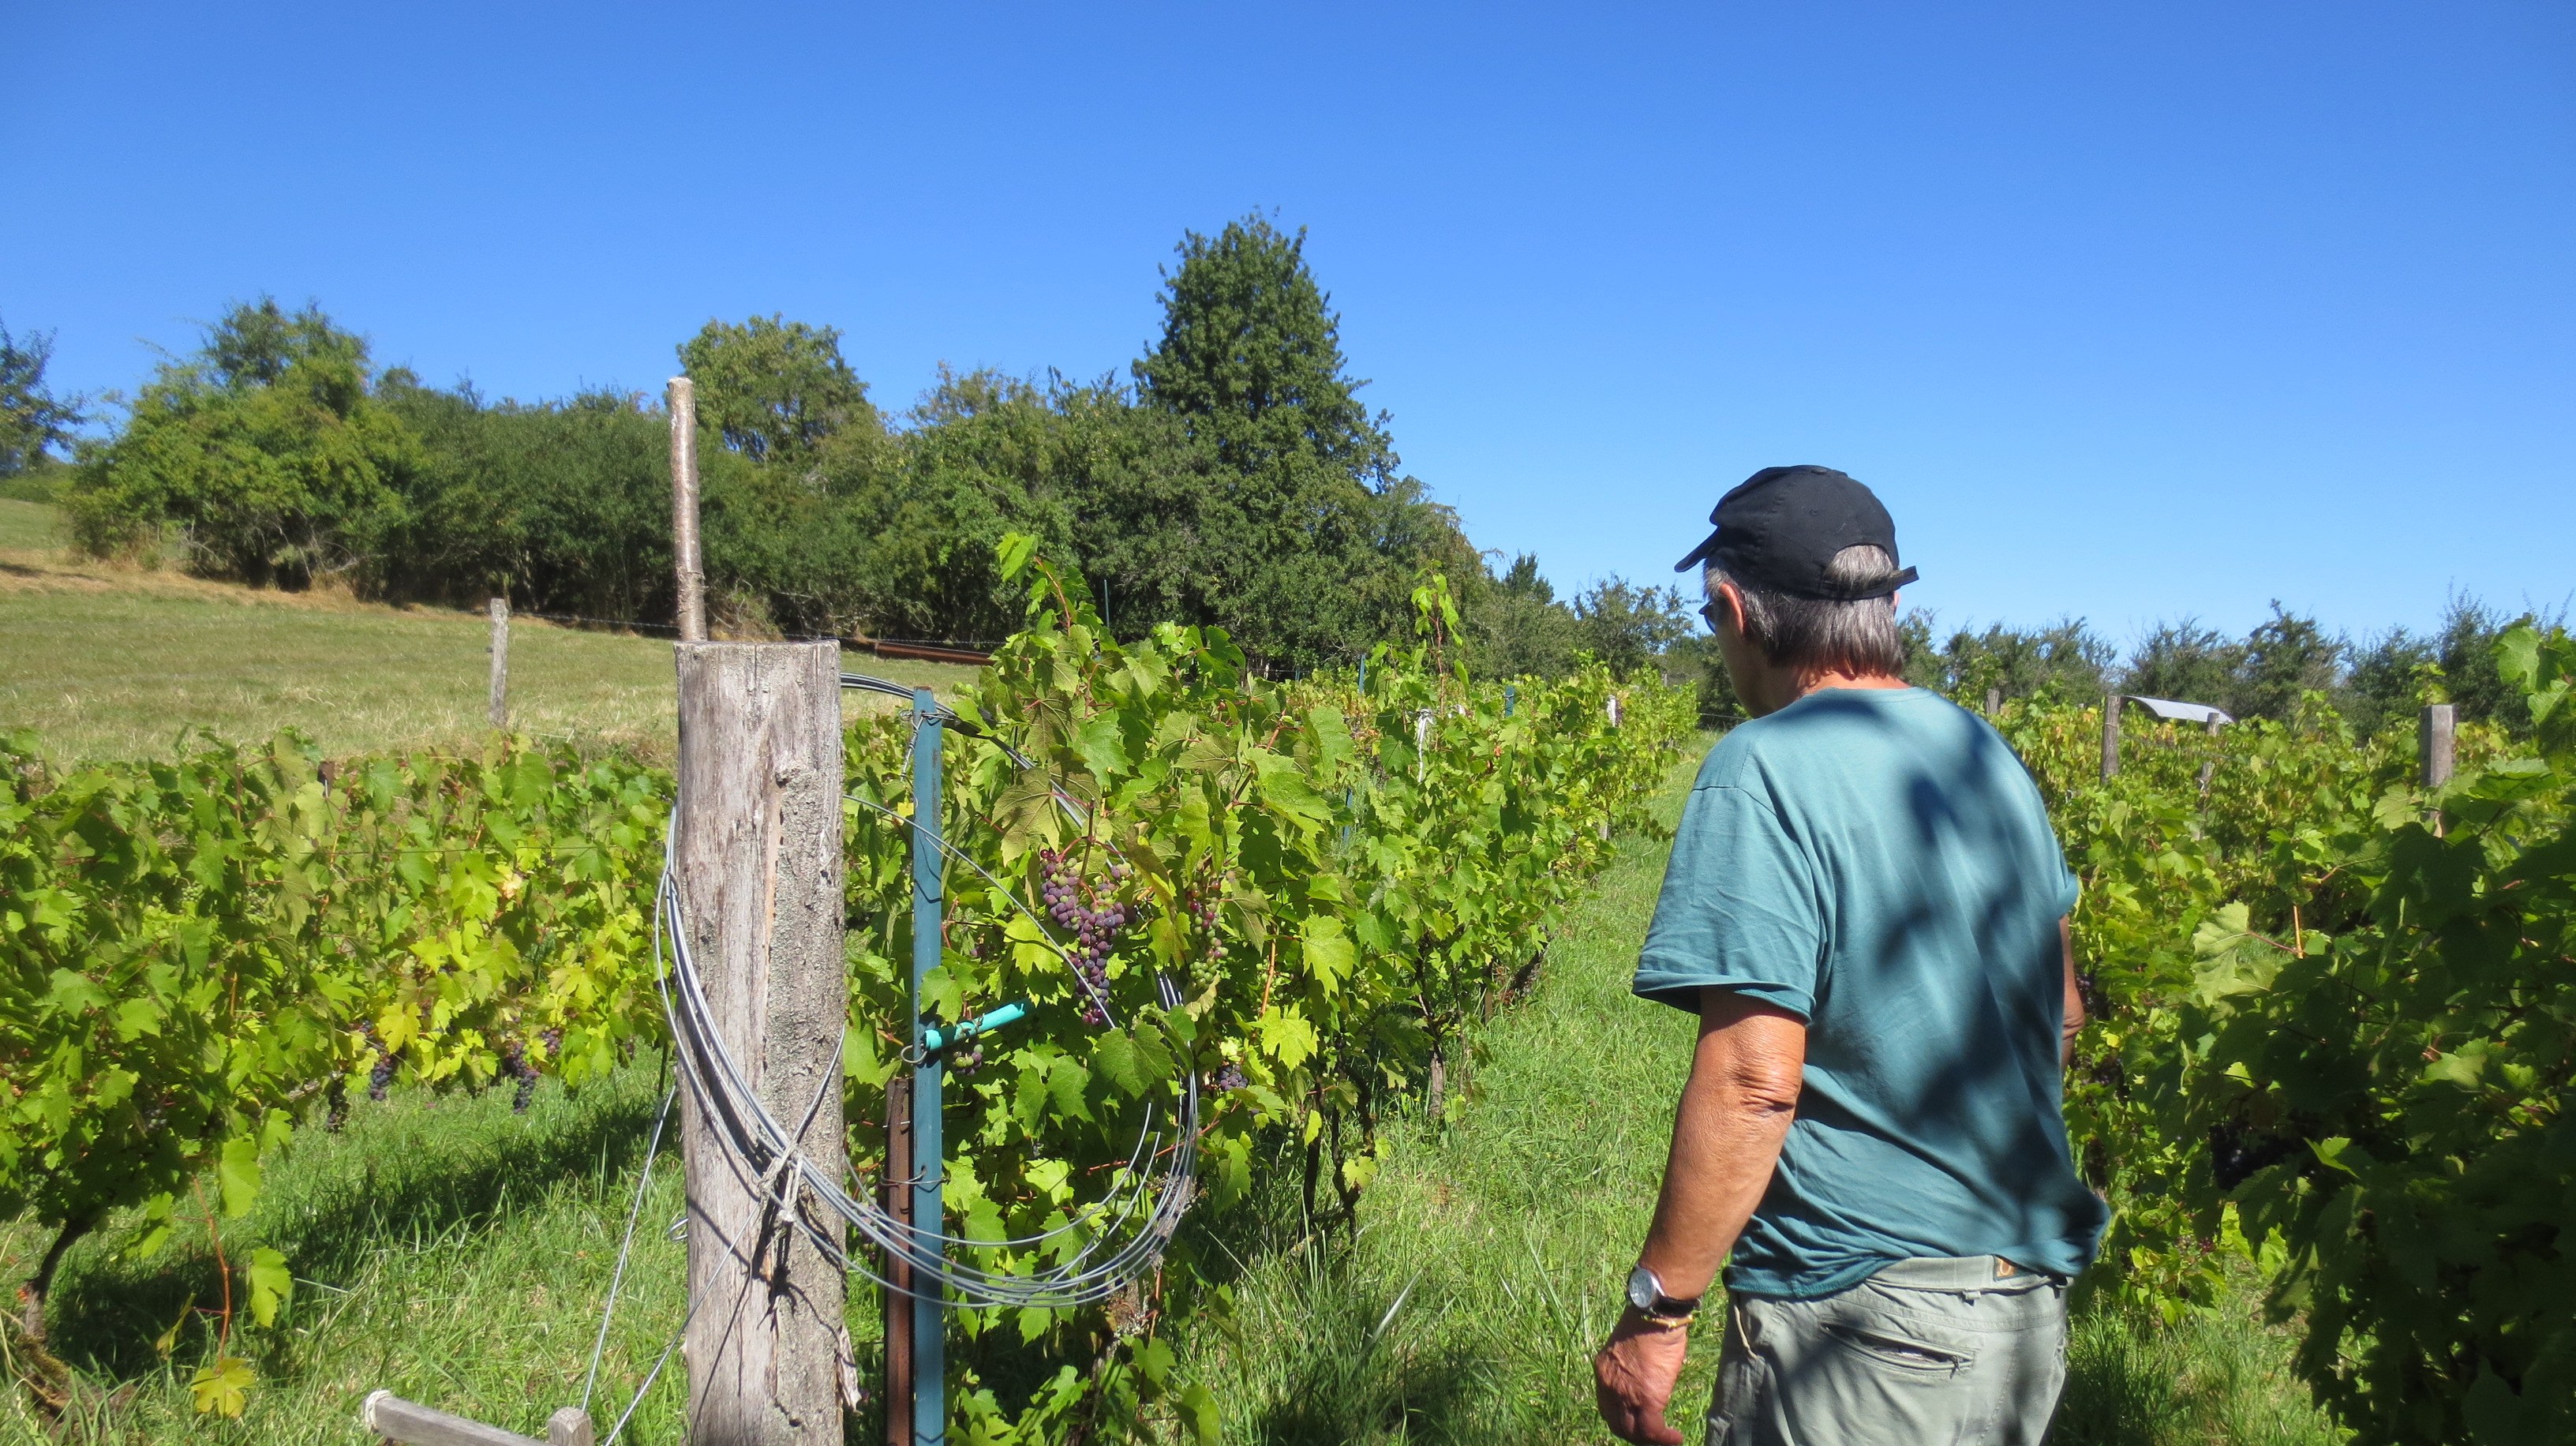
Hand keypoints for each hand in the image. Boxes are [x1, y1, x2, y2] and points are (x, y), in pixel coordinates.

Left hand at [1593, 1308, 1690, 1444]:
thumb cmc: (1647, 1325)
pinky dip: (1664, 1438)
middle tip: (1651, 1437)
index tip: (1636, 1424)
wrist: (1654, 1317)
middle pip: (1617, 1424)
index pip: (1607, 1408)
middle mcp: (1609, 1386)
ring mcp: (1625, 1395)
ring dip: (1650, 1440)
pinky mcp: (1646, 1399)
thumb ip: (1629, 1368)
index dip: (1622, 1421)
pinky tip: (1674, 1437)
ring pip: (1634, 1432)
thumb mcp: (1628, 1349)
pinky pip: (1652, 1430)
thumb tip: (1643, 1381)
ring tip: (1665, 1439)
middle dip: (1634, 1435)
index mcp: (1603, 1371)